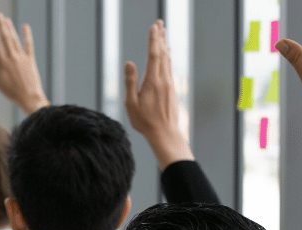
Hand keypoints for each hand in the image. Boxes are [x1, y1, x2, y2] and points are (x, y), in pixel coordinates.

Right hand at [0, 13, 48, 115]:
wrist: (29, 97)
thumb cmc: (11, 91)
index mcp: (3, 62)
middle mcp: (12, 57)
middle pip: (6, 38)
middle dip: (1, 25)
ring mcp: (22, 57)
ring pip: (15, 39)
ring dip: (11, 28)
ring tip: (6, 19)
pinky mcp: (30, 59)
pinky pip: (29, 45)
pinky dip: (27, 35)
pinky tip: (25, 26)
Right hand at [124, 20, 191, 169]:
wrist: (165, 134)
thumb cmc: (145, 121)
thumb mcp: (131, 103)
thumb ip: (130, 81)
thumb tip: (129, 62)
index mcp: (153, 81)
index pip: (154, 55)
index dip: (154, 39)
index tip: (154, 27)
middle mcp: (163, 79)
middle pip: (162, 53)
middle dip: (160, 37)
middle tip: (160, 23)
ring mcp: (169, 84)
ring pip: (167, 60)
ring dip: (164, 45)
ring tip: (163, 34)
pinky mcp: (171, 89)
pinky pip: (169, 67)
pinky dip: (166, 57)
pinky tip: (166, 55)